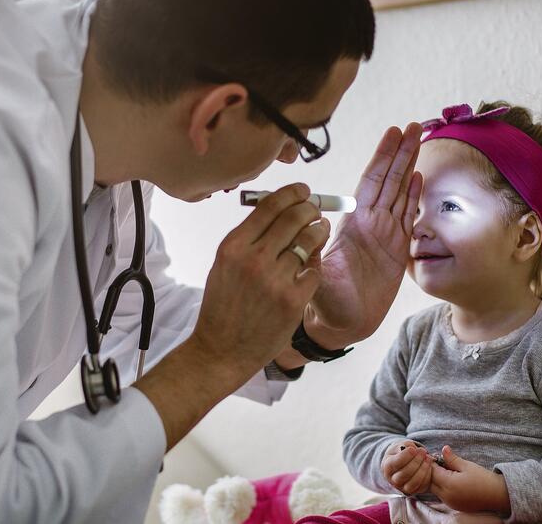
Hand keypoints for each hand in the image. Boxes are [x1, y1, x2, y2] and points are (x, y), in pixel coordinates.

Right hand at [192, 183, 330, 374]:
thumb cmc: (223, 307)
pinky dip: (314, 265)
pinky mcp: (293, 300)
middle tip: (316, 209)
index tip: (303, 191)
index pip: (269, 206)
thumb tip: (279, 211)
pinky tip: (310, 265)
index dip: (292, 193)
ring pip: (309, 241)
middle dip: (310, 208)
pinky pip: (314, 270)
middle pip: (294, 217)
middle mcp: (254, 259)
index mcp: (233, 247)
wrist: (221, 350)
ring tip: (320, 230)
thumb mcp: (224, 266)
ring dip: (319, 231)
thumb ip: (248, 239)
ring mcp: (275, 280)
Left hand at [304, 123, 423, 347]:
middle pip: (389, 180)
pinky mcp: (398, 250)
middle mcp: (370, 223)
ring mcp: (386, 235)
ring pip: (400, 192)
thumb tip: (313, 227)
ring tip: (418, 140)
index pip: (369, 182)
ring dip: (409, 166)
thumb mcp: (314, 275)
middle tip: (412, 126)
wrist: (342, 323)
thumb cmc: (325, 301)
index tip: (391, 133)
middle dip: (400, 152)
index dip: (382, 158)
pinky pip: (408, 217)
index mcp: (352, 223)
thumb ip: (313, 253)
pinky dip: (413, 196)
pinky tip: (419, 177)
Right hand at [381, 440, 433, 495]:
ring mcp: (402, 487)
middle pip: (404, 474)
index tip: (413, 449)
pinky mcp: (413, 491)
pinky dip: (427, 476)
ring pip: (412, 483)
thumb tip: (411, 448)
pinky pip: (421, 486)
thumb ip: (405, 445)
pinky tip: (429, 465)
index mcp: (387, 467)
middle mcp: (393, 480)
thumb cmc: (401, 452)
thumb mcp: (400, 446)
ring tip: (428, 458)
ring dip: (422, 470)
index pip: (395, 464)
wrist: (402, 463)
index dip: (405, 456)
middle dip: (415, 462)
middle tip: (423, 451)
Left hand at [430, 446, 510, 513]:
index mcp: (449, 484)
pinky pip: (441, 496)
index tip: (434, 455)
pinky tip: (450, 480)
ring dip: (436, 480)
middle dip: (431, 472)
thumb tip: (443, 449)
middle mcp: (446, 495)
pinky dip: (442, 488)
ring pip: (434, 490)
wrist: (497, 495)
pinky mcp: (454, 506)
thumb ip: (452, 459)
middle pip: (430, 482)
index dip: (431, 463)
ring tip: (446, 471)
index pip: (431, 472)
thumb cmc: (483, 479)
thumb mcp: (467, 465)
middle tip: (439, 463)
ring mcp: (449, 502)